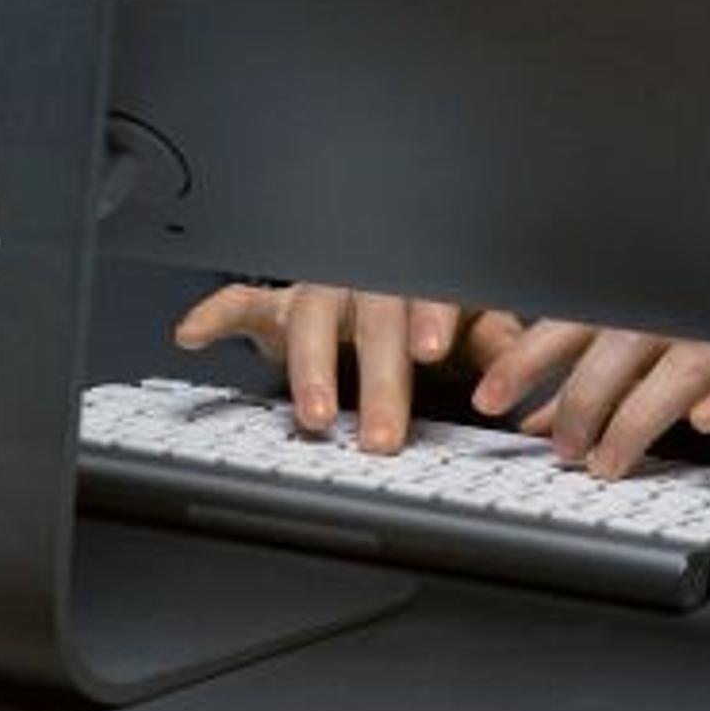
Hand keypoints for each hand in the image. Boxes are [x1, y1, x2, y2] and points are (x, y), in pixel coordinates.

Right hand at [170, 280, 500, 452]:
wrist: (394, 282)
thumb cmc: (435, 310)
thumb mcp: (475, 325)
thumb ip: (495, 343)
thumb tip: (516, 370)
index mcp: (424, 276)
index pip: (431, 288)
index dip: (431, 315)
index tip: (432, 351)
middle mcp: (370, 278)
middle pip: (371, 315)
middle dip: (376, 376)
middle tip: (380, 434)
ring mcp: (322, 289)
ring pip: (310, 314)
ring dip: (310, 366)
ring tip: (313, 416)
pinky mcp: (280, 306)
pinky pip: (243, 303)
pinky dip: (215, 315)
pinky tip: (192, 333)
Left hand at [467, 313, 709, 480]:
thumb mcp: (657, 387)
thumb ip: (599, 397)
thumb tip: (535, 423)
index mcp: (651, 317)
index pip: (579, 323)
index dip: (529, 356)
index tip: (485, 396)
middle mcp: (688, 319)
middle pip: (621, 342)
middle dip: (579, 396)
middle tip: (559, 450)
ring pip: (679, 366)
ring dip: (636, 415)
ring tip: (608, 463)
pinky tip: (706, 422)